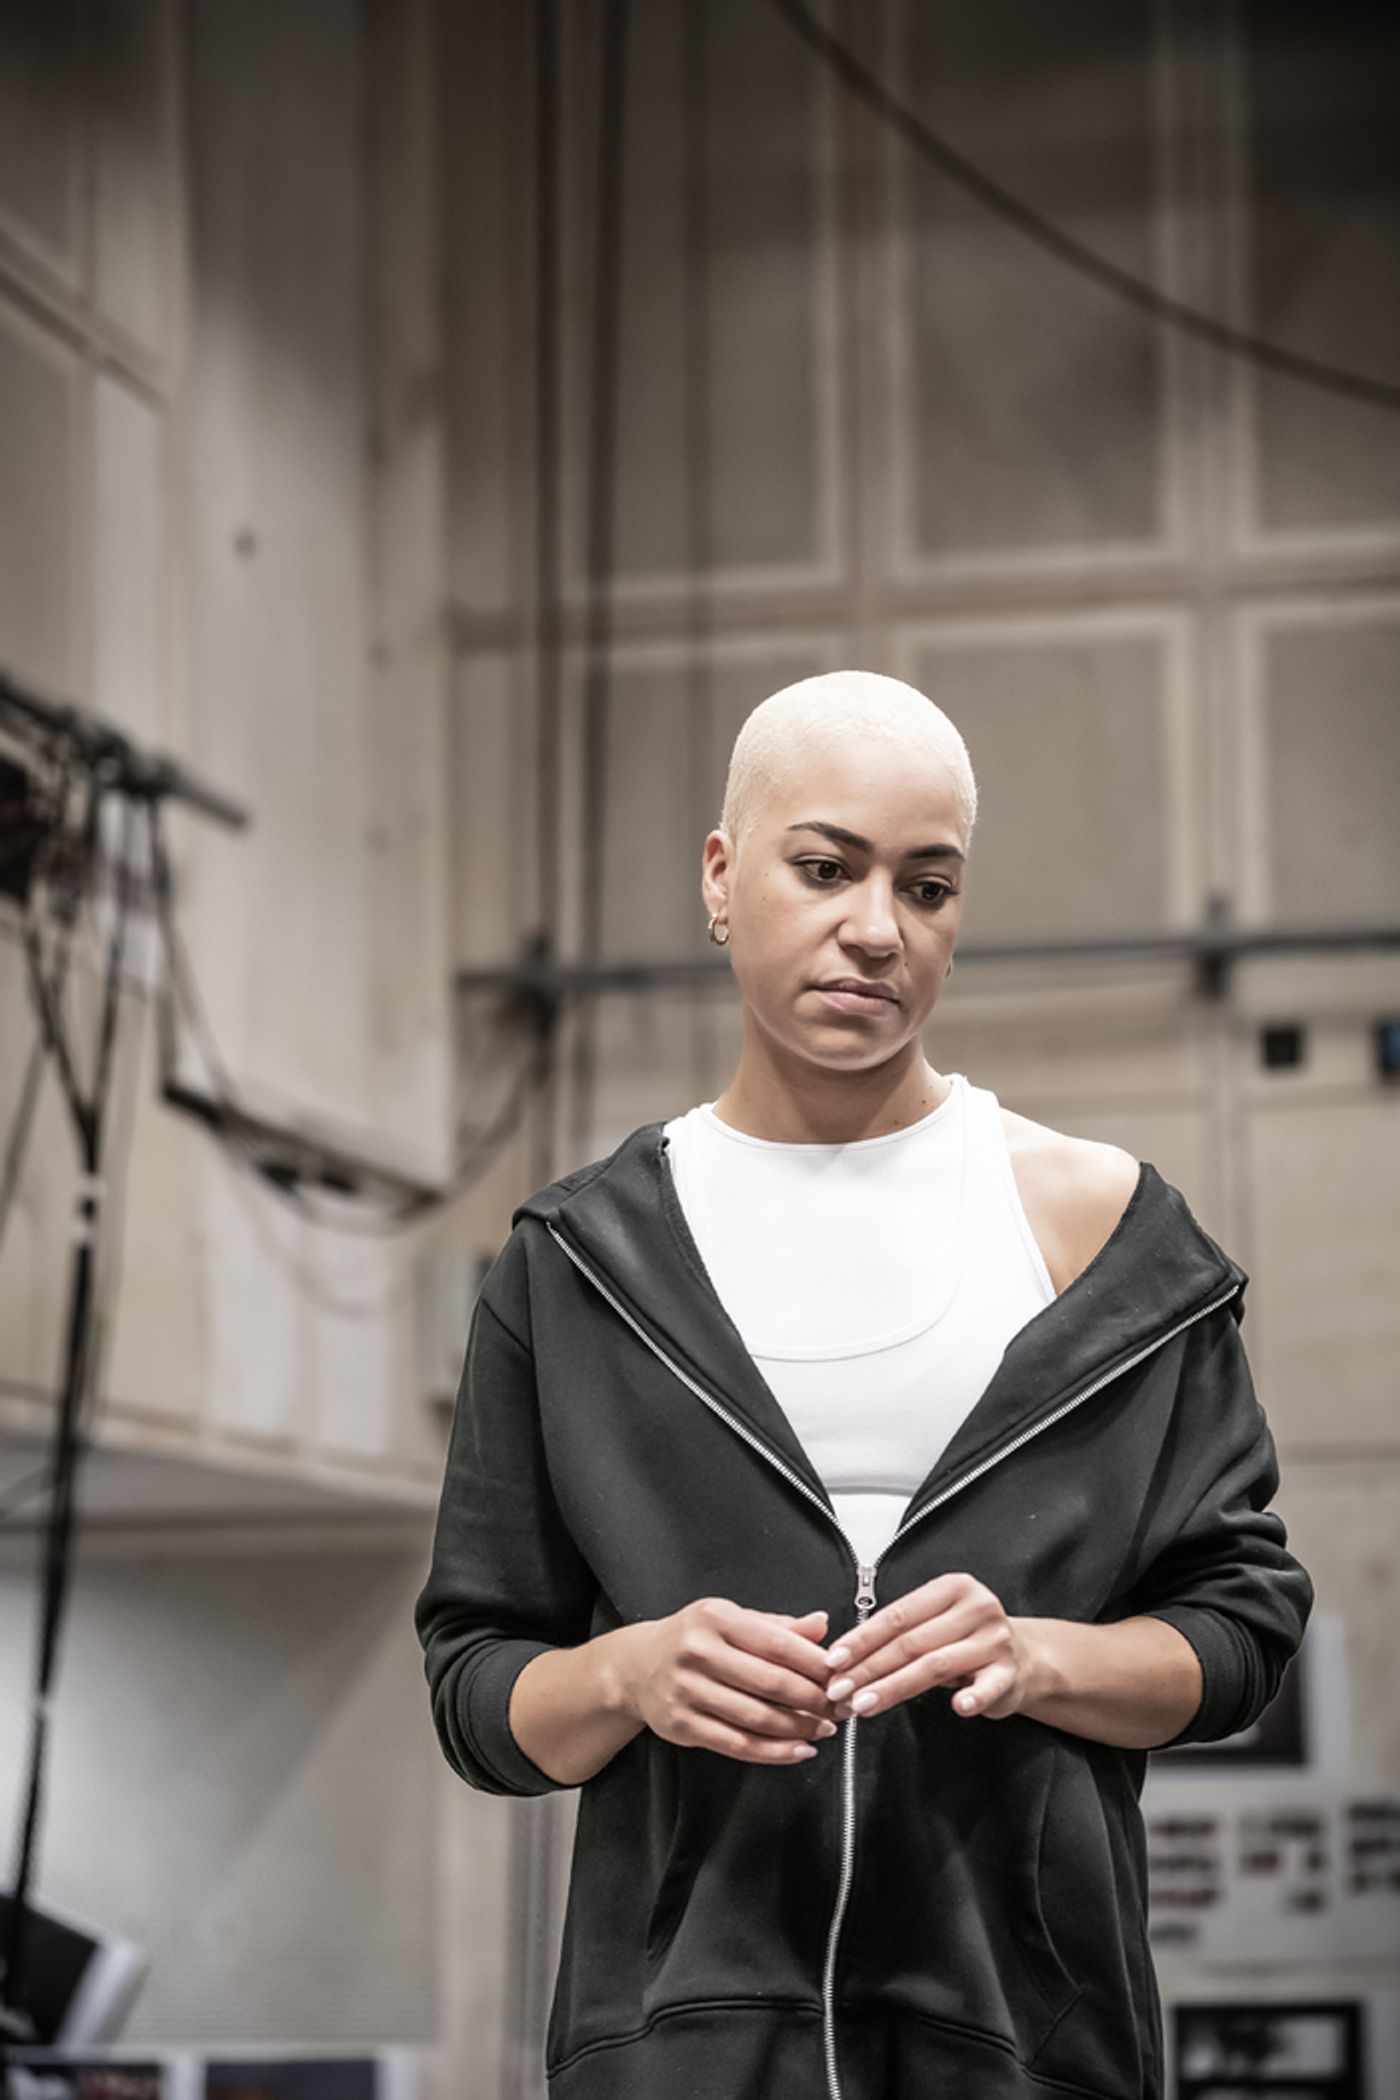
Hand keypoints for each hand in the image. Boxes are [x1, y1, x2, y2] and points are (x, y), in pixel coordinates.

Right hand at [617, 1598, 838, 1764]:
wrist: (637, 1666)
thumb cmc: (693, 1639)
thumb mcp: (732, 1619)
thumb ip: (778, 1626)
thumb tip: (823, 1625)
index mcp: (716, 1618)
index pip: (777, 1643)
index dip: (815, 1664)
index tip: (842, 1676)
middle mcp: (698, 1651)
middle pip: (770, 1682)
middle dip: (814, 1700)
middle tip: (840, 1708)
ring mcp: (687, 1690)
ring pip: (756, 1717)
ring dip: (798, 1728)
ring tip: (824, 1729)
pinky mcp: (681, 1724)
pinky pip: (736, 1744)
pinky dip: (773, 1751)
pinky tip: (797, 1749)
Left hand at [824, 1572, 1031, 1721]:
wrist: (1024, 1658)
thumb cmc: (967, 1640)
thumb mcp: (935, 1623)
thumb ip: (900, 1633)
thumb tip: (844, 1656)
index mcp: (952, 1588)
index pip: (897, 1615)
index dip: (862, 1639)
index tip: (834, 1660)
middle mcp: (976, 1608)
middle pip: (911, 1642)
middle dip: (869, 1669)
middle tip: (840, 1690)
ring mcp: (995, 1640)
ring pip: (935, 1665)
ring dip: (895, 1687)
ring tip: (864, 1704)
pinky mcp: (1009, 1673)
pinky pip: (988, 1686)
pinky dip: (973, 1697)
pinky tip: (959, 1707)